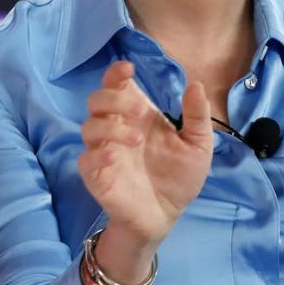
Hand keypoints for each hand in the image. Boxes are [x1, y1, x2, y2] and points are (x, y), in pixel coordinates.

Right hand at [77, 61, 212, 248]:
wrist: (167, 215)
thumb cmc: (179, 177)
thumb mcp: (198, 145)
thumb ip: (197, 116)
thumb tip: (196, 84)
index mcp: (136, 116)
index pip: (116, 85)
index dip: (116, 73)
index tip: (128, 69)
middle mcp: (115, 128)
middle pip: (97, 100)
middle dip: (114, 99)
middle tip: (141, 110)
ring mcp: (103, 151)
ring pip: (89, 127)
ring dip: (110, 128)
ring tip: (137, 140)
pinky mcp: (96, 176)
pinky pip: (86, 160)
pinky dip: (97, 156)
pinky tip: (115, 158)